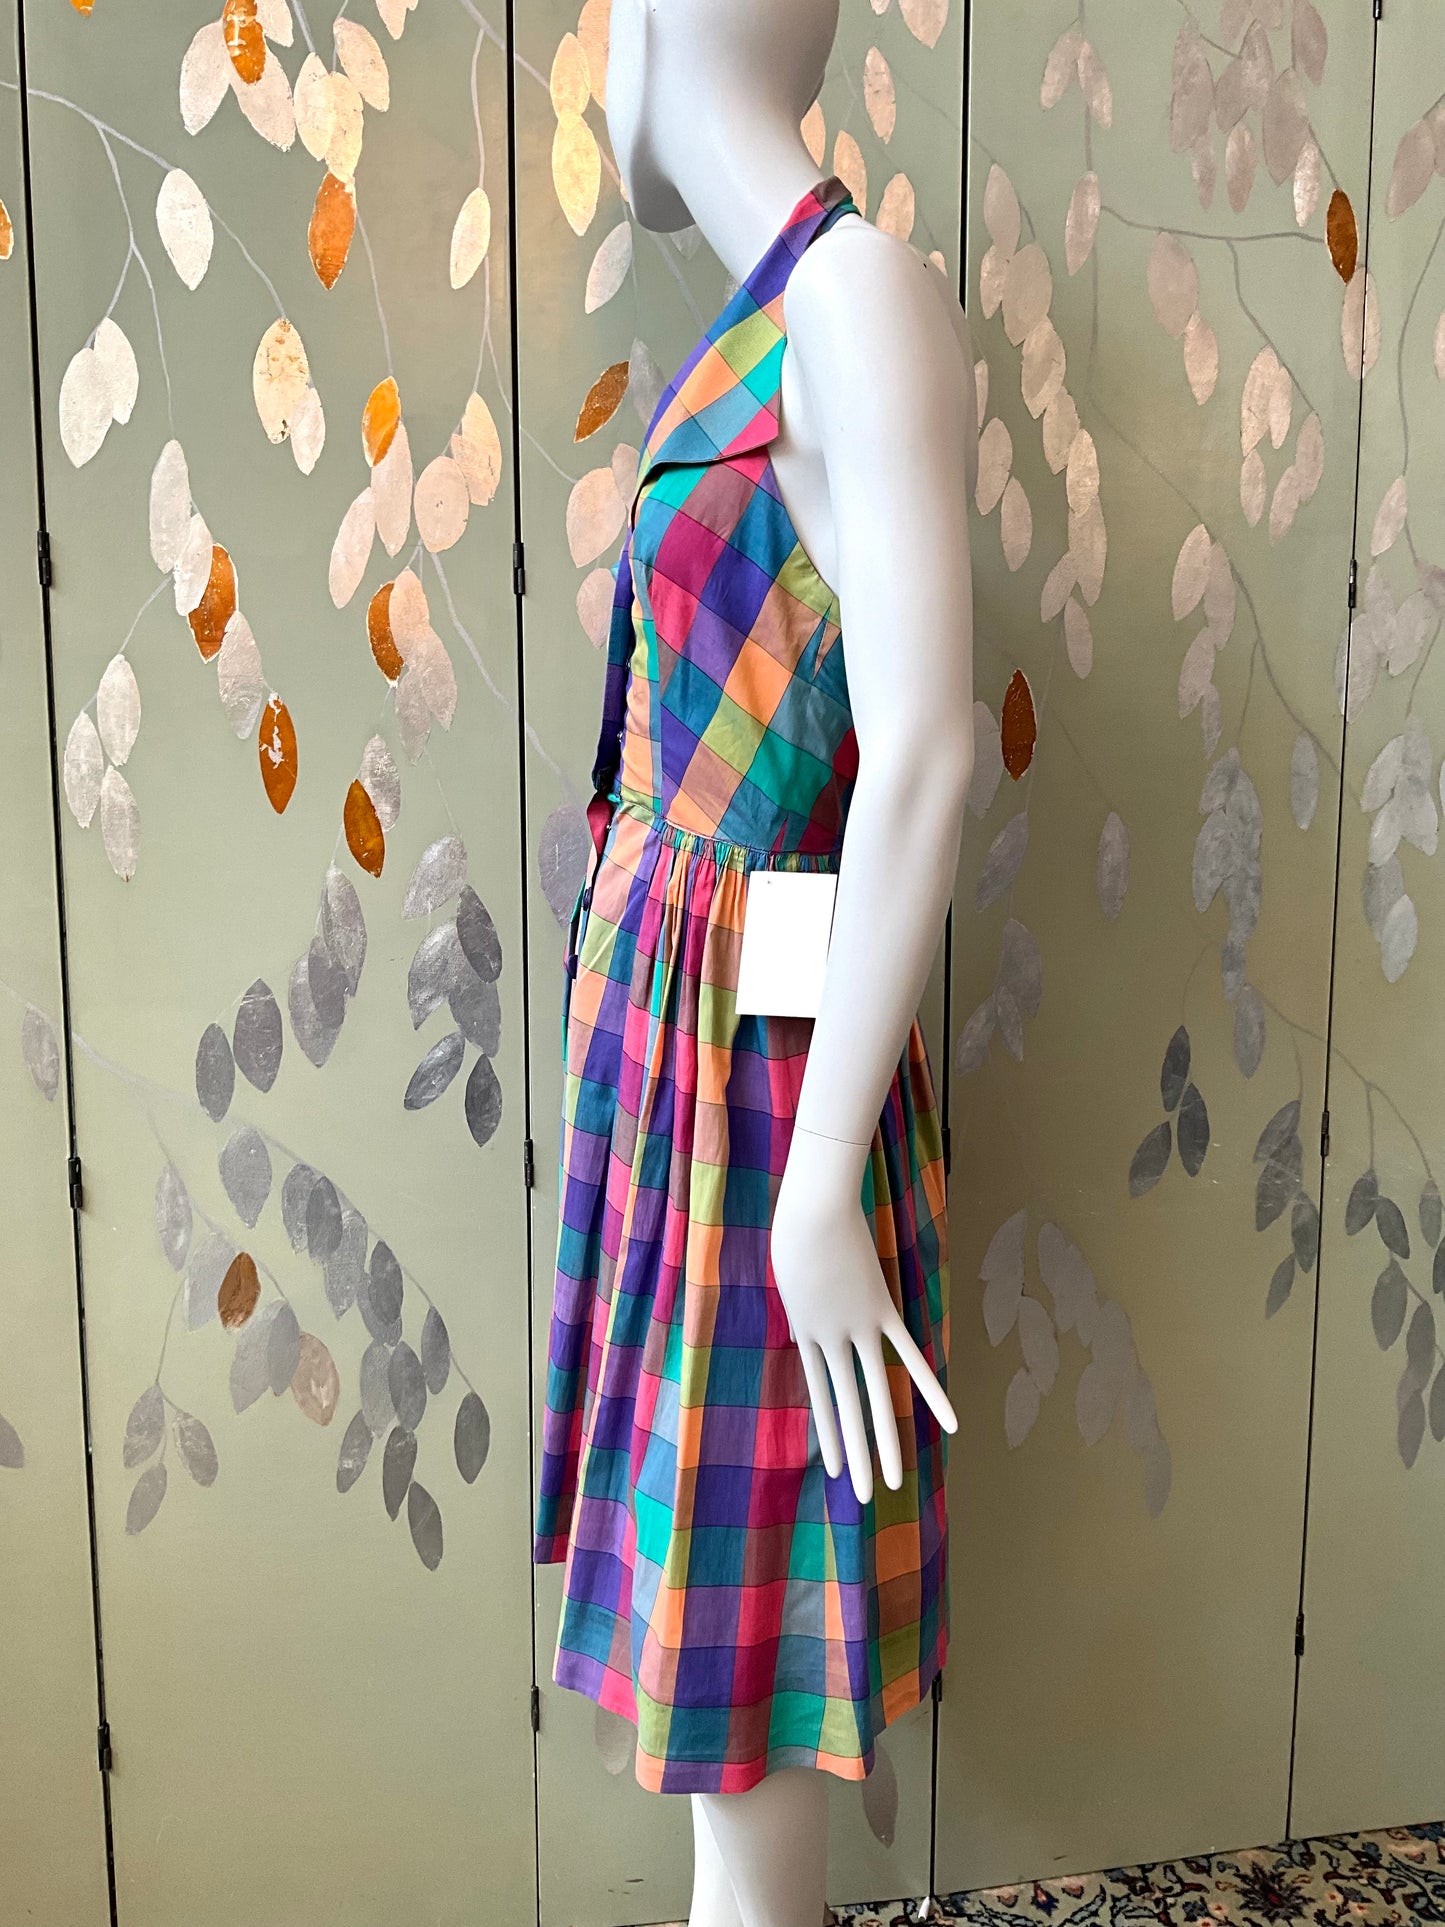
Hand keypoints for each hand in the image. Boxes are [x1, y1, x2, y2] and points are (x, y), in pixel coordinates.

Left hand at [770, 1125, 956, 1503]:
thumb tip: (808, 1325)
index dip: (830, 1435)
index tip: (833, 1469)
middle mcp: (832, 1341)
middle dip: (857, 1454)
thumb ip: (804, 1307)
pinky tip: (952, 1424)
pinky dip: (932, 1391)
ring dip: (885, 1441)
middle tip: (863, 1496)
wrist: (811, 1211)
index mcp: (807, 1335)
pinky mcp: (883, 1312)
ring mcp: (859, 1329)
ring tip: (892, 1481)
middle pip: (849, 1409)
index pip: (821, 1398)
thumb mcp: (790, 1276)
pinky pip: (911, 1358)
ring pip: (877, 1395)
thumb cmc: (796, 1231)